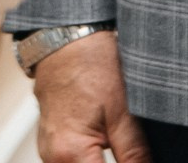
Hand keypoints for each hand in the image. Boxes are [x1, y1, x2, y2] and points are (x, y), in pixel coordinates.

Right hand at [33, 31, 149, 162]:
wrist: (67, 36)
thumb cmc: (93, 65)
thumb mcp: (125, 114)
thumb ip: (136, 156)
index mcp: (70, 153)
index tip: (140, 160)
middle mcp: (52, 157)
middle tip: (135, 155)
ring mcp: (48, 150)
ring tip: (121, 148)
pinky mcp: (50, 141)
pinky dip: (90, 161)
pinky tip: (105, 148)